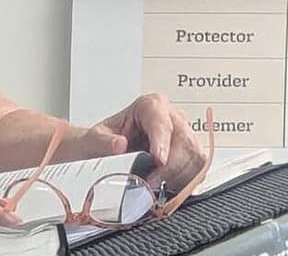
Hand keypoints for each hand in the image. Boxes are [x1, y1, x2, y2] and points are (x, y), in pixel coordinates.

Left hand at [77, 93, 207, 190]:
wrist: (105, 150)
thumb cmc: (104, 141)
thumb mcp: (95, 139)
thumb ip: (104, 141)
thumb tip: (119, 144)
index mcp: (150, 105)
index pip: (162, 123)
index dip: (162, 143)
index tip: (158, 160)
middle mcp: (172, 117)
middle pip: (185, 142)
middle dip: (171, 166)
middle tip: (152, 182)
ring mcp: (184, 135)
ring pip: (196, 157)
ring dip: (179, 177)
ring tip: (156, 185)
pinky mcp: (189, 154)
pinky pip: (198, 170)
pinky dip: (184, 182)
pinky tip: (166, 186)